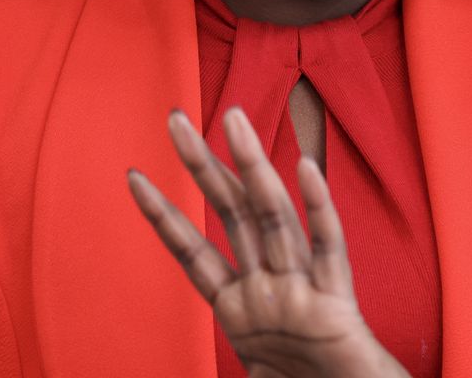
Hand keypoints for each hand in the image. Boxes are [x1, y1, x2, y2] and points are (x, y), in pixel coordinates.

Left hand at [127, 106, 409, 377]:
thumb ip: (234, 343)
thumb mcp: (253, 370)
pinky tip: (306, 168)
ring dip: (252, 166)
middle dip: (202, 165)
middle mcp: (270, 288)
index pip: (193, 252)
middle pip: (231, 215)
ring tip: (233, 119)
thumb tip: (215, 334)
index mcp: (242, 309)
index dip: (162, 215)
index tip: (134, 177)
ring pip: (273, 218)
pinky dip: (318, 208)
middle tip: (175, 118)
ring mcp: (302, 291)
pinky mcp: (337, 302)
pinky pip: (327, 249)